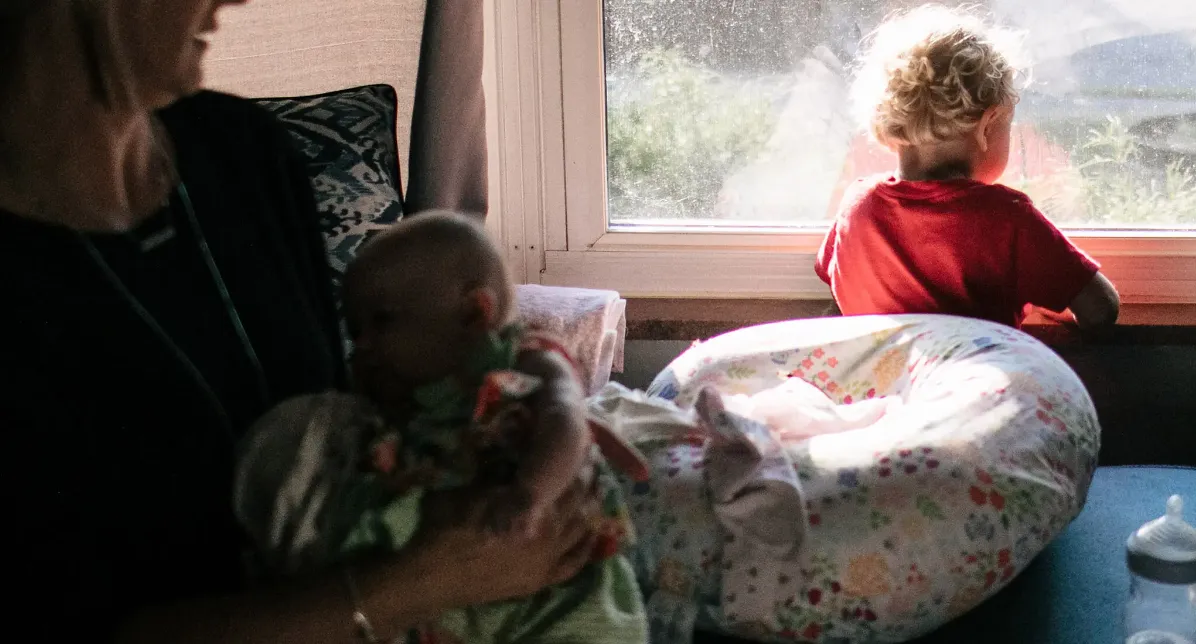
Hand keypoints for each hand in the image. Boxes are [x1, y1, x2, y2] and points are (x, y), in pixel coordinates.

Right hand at [407, 466, 600, 607]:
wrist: (429, 576)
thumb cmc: (445, 527)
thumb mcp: (472, 488)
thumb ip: (502, 473)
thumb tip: (520, 448)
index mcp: (532, 507)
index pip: (569, 478)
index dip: (580, 460)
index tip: (585, 445)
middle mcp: (548, 534)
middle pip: (581, 501)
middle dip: (589, 480)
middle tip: (592, 464)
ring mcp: (546, 561)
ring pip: (583, 530)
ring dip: (592, 507)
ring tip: (594, 491)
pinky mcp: (539, 581)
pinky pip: (573, 563)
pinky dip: (585, 546)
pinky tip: (590, 534)